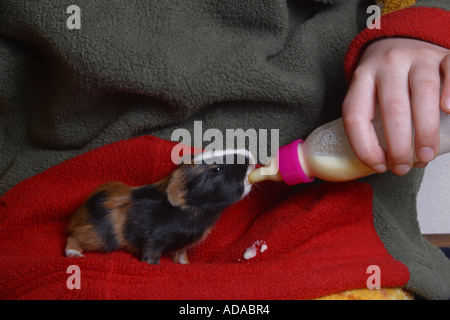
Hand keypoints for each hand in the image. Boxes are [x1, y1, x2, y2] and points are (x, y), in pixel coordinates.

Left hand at [342, 38, 449, 175]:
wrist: (402, 40)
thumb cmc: (385, 81)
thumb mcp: (368, 95)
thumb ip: (374, 122)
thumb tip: (395, 163)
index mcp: (362, 78)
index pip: (356, 115)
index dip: (364, 146)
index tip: (379, 166)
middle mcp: (388, 65)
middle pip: (392, 107)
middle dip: (398, 145)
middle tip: (403, 168)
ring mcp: (417, 57)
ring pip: (423, 92)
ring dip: (425, 130)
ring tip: (425, 156)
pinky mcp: (442, 55)